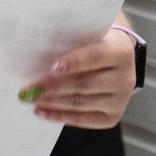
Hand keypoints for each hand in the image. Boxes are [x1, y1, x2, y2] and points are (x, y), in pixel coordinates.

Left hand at [19, 28, 134, 128]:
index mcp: (120, 52)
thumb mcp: (90, 36)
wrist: (117, 58)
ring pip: (81, 103)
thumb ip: (71, 42)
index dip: (74, 62)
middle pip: (85, 84)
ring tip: (32, 99)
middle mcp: (124, 78)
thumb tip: (39, 58)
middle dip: (54, 86)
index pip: (95, 57)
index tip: (52, 67)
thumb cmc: (97, 43)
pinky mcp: (112, 116)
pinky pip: (82, 120)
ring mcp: (120, 100)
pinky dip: (59, 116)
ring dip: (52, 102)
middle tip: (30, 88)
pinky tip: (42, 111)